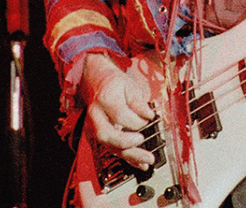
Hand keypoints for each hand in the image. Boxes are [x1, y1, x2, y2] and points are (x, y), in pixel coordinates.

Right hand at [81, 53, 156, 168]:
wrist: (95, 81)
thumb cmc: (113, 83)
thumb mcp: (128, 85)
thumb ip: (138, 101)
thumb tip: (149, 115)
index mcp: (105, 98)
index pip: (120, 115)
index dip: (137, 119)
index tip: (150, 118)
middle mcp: (96, 115)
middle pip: (107, 135)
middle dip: (126, 143)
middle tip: (142, 141)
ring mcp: (95, 127)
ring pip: (109, 146)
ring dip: (129, 156)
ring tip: (147, 160)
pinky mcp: (98, 135)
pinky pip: (112, 150)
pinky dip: (127, 158)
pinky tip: (140, 163)